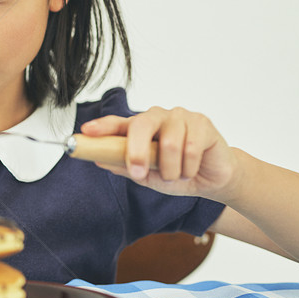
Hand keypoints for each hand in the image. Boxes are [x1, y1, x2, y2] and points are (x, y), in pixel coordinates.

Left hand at [80, 106, 239, 200]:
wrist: (212, 180)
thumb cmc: (176, 174)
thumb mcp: (147, 176)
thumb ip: (125, 166)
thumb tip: (99, 159)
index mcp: (139, 128)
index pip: (118, 123)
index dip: (102, 126)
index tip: (86, 131)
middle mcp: (157, 117)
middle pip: (141, 125)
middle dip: (136, 152)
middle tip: (138, 173)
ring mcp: (179, 117)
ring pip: (168, 143)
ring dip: (171, 170)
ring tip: (176, 175)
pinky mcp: (201, 123)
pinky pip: (190, 147)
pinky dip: (188, 167)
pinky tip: (192, 169)